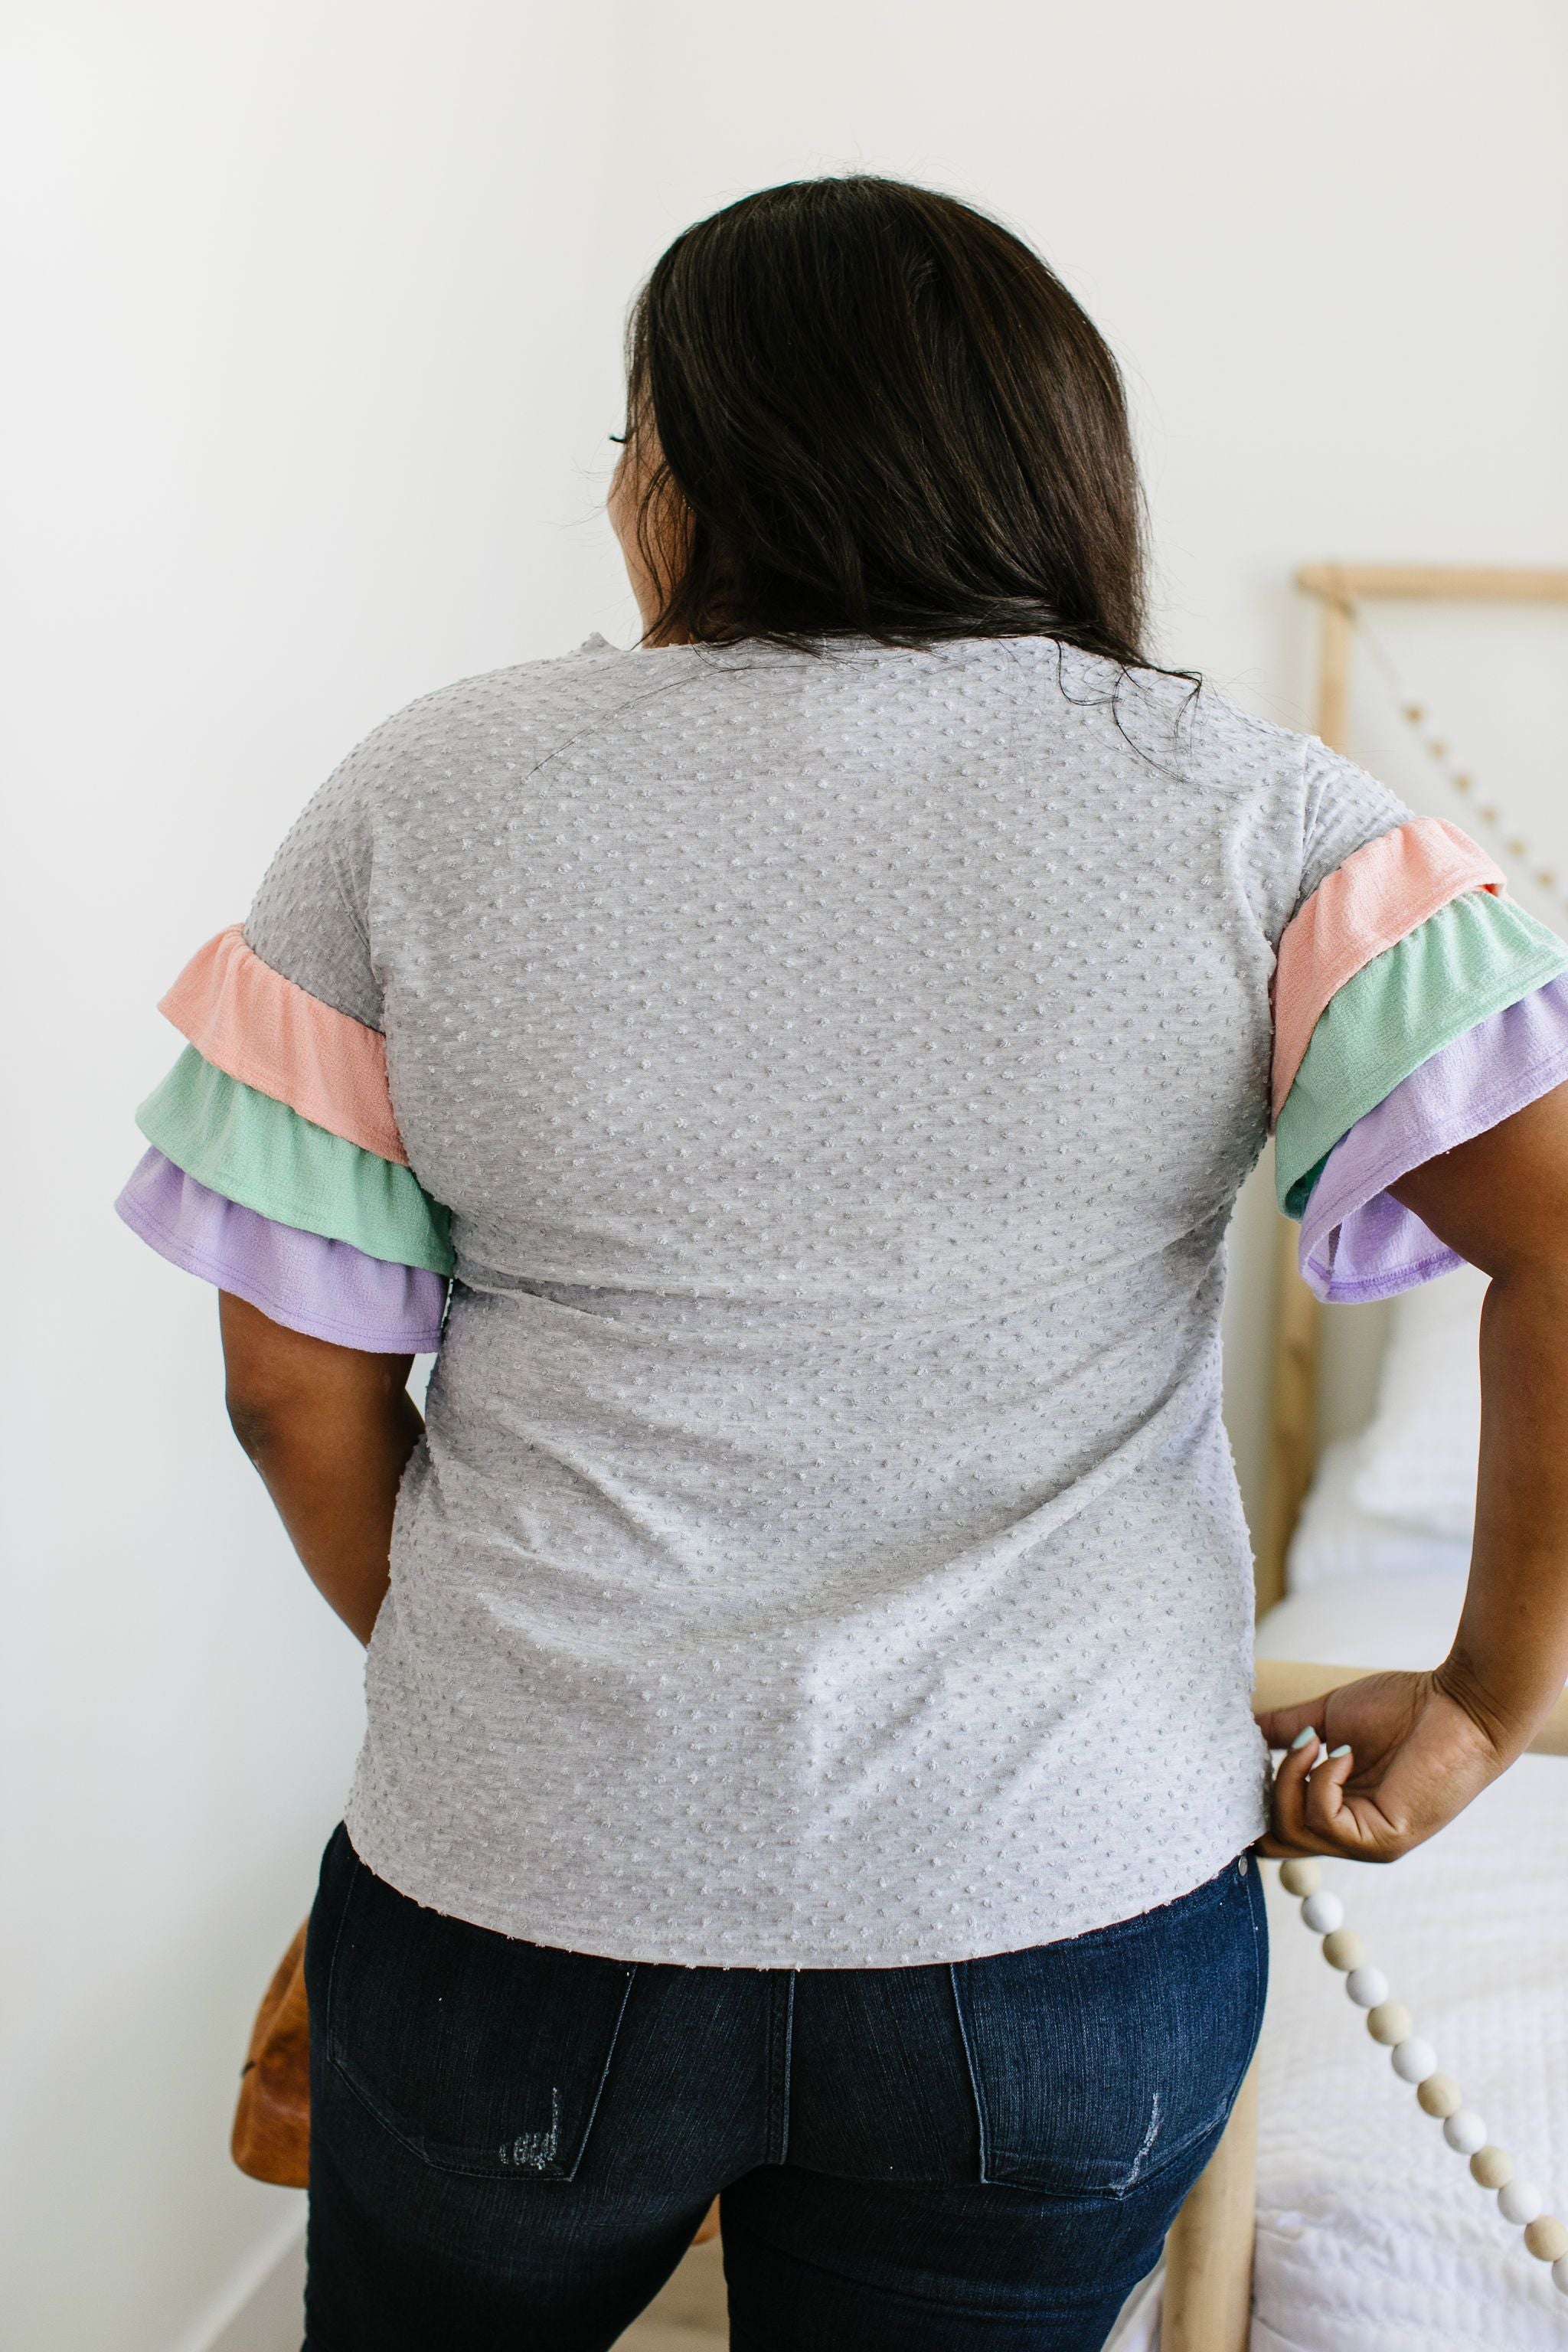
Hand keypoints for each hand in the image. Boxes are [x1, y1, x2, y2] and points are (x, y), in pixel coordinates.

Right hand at [1254, 1669, 1506, 1861]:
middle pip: (1271, 1841)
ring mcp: (1366, 1843)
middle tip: (1276, 1748)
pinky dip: (1322, 1779)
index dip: (1248, 1804)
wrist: (1461, 1704)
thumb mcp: (1327, 1719)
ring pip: (1290, 1832)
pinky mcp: (1384, 1841)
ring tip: (1316, 1740)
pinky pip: (1323, 1821)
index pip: (1273, 1834)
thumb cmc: (1405, 1708)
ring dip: (1290, 1777)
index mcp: (1337, 1813)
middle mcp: (1349, 1836)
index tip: (1239, 1760)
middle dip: (1259, 1794)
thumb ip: (1283, 1731)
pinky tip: (1343, 1752)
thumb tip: (1238, 1728)